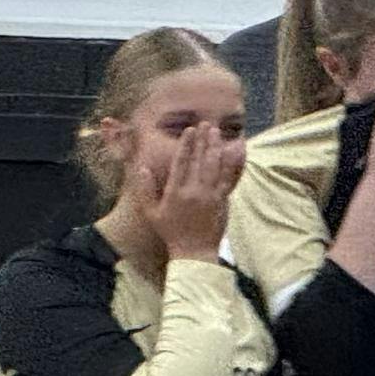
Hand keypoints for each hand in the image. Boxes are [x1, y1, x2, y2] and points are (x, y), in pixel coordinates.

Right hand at [132, 123, 243, 260]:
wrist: (194, 251)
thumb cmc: (170, 232)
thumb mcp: (151, 213)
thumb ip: (145, 189)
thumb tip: (142, 167)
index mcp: (176, 192)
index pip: (181, 162)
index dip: (186, 144)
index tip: (189, 130)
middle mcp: (194, 190)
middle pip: (200, 159)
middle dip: (202, 139)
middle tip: (205, 124)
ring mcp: (211, 194)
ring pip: (214, 164)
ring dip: (216, 146)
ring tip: (216, 132)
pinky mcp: (222, 199)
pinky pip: (227, 177)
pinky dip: (230, 162)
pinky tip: (232, 150)